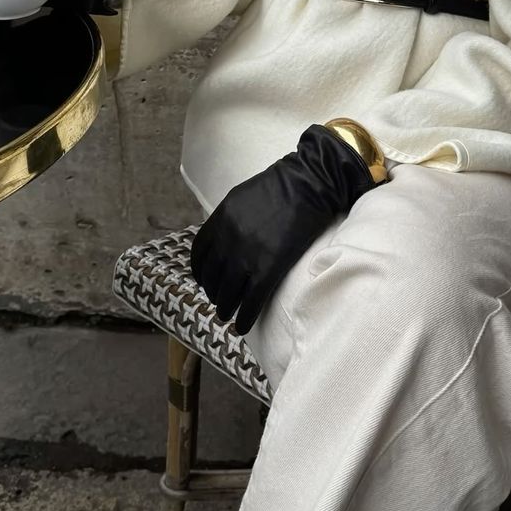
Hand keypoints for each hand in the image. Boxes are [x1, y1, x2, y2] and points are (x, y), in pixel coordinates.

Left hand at [190, 120, 386, 333]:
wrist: (310, 183)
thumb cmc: (282, 186)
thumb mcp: (243, 196)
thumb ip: (229, 218)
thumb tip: (225, 240)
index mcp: (221, 219)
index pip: (200, 254)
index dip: (200, 272)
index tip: (205, 280)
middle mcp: (228, 238)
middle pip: (212, 276)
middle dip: (212, 292)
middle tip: (218, 300)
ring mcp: (247, 254)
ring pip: (227, 292)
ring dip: (225, 307)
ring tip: (227, 314)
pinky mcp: (269, 267)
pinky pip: (251, 300)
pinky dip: (245, 317)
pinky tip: (243, 326)